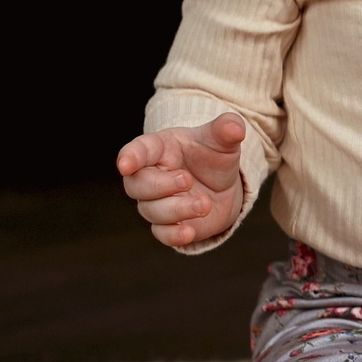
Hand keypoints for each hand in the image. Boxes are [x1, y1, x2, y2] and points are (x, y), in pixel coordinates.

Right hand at [116, 113, 247, 247]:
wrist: (223, 184)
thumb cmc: (212, 156)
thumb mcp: (222, 139)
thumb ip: (226, 129)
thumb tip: (235, 127)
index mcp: (158, 149)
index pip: (138, 151)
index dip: (130, 157)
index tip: (125, 164)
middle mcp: (150, 176)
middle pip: (138, 185)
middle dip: (161, 185)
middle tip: (187, 180)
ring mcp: (157, 202)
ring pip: (151, 210)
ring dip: (177, 209)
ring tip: (204, 204)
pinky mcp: (169, 224)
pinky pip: (162, 234)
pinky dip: (174, 235)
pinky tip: (190, 232)